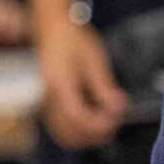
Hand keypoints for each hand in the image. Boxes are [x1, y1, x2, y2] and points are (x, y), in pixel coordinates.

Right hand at [30, 0, 128, 149]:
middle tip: (115, 120)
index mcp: (59, 84)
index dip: (100, 124)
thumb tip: (118, 108)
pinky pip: (61, 129)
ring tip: (107, 121)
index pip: (79, 118)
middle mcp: (48, 98)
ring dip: (87, 136)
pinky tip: (94, 118)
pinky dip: (79, 131)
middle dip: (96, 134)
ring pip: (65, 135)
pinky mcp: (47, 105)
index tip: (118, 116)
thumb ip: (104, 87)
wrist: (52, 27)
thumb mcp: (94, 59)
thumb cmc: (73, 39)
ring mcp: (45, 103)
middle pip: (70, 134)